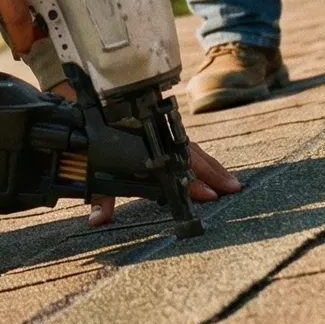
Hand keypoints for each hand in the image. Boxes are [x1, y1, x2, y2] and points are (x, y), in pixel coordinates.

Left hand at [84, 138, 239, 228]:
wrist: (91, 103)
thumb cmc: (94, 140)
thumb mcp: (95, 167)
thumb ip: (101, 195)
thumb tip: (96, 220)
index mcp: (145, 153)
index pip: (174, 170)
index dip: (193, 184)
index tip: (210, 195)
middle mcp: (158, 142)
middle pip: (191, 158)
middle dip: (214, 174)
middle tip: (233, 188)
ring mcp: (163, 135)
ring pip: (193, 150)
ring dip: (212, 166)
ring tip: (231, 182)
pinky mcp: (163, 132)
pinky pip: (187, 146)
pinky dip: (202, 158)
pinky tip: (213, 168)